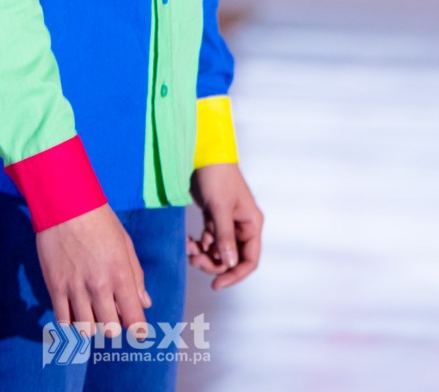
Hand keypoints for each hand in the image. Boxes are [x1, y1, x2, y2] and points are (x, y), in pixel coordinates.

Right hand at [36, 202, 151, 338]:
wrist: (65, 204)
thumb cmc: (100, 221)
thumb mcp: (125, 244)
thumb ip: (136, 276)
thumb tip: (145, 303)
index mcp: (120, 274)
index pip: (134, 318)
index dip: (139, 331)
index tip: (138, 333)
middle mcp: (99, 286)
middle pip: (110, 330)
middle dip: (114, 327)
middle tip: (112, 315)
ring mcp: (75, 288)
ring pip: (86, 330)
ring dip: (92, 326)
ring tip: (92, 313)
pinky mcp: (55, 287)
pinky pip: (63, 321)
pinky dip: (71, 323)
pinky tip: (75, 313)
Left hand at [187, 163, 263, 289]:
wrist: (203, 153)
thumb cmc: (217, 176)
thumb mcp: (220, 207)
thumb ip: (225, 236)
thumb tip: (229, 264)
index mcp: (251, 224)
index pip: (249, 260)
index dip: (235, 275)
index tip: (216, 285)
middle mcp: (242, 226)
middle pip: (232, 258)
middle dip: (213, 263)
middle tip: (193, 260)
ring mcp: (228, 222)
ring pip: (218, 251)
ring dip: (203, 254)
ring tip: (188, 248)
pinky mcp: (214, 218)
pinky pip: (208, 240)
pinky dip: (198, 244)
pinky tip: (187, 240)